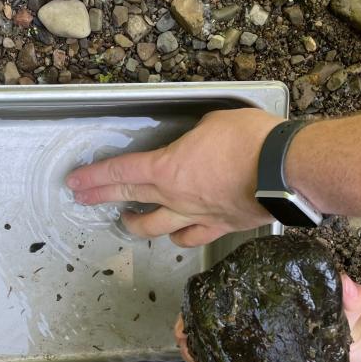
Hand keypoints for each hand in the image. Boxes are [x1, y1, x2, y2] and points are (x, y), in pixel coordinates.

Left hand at [66, 108, 282, 245]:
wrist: (286, 171)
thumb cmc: (250, 140)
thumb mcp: (212, 123)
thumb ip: (194, 137)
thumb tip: (195, 145)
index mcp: (167, 168)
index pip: (120, 172)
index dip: (94, 177)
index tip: (74, 182)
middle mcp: (174, 197)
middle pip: (129, 199)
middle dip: (101, 198)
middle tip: (82, 199)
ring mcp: (195, 216)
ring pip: (155, 228)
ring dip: (137, 225)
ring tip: (129, 221)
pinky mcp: (219, 228)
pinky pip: (191, 238)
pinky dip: (179, 237)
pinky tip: (176, 236)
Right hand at [175, 274, 360, 361]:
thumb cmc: (359, 331)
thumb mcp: (352, 310)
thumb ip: (347, 296)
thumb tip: (346, 285)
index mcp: (270, 306)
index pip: (227, 301)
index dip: (202, 309)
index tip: (191, 319)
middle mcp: (257, 330)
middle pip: (213, 330)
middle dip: (194, 338)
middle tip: (190, 349)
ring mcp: (259, 356)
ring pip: (218, 357)